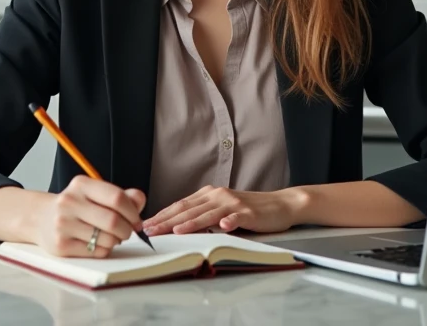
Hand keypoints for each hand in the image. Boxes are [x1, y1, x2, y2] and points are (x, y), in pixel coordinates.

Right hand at [31, 175, 145, 256]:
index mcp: (81, 185)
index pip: (117, 198)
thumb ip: (122, 196)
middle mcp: (69, 202)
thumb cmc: (76, 206)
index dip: (133, 212)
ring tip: (110, 237)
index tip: (137, 220)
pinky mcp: (60, 245)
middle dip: (127, 230)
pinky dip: (104, 250)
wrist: (40, 218)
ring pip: (107, 239)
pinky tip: (96, 243)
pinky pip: (96, 252)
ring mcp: (63, 225)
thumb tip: (139, 202)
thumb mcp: (95, 193)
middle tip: (127, 232)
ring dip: (116, 241)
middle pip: (113, 221)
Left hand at [142, 185, 305, 235]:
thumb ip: (202, 214)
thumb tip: (177, 225)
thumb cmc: (249, 210)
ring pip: (208, 214)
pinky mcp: (248, 213)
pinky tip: (223, 227)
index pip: (180, 205)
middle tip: (150, 231)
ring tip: (176, 231)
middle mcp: (218, 196)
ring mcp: (233, 204)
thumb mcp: (221, 209)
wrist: (279, 205)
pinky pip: (237, 217)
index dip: (162, 215)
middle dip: (167, 221)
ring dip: (191, 222)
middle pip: (189, 209)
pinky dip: (229, 222)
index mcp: (209, 194)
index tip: (146, 225)